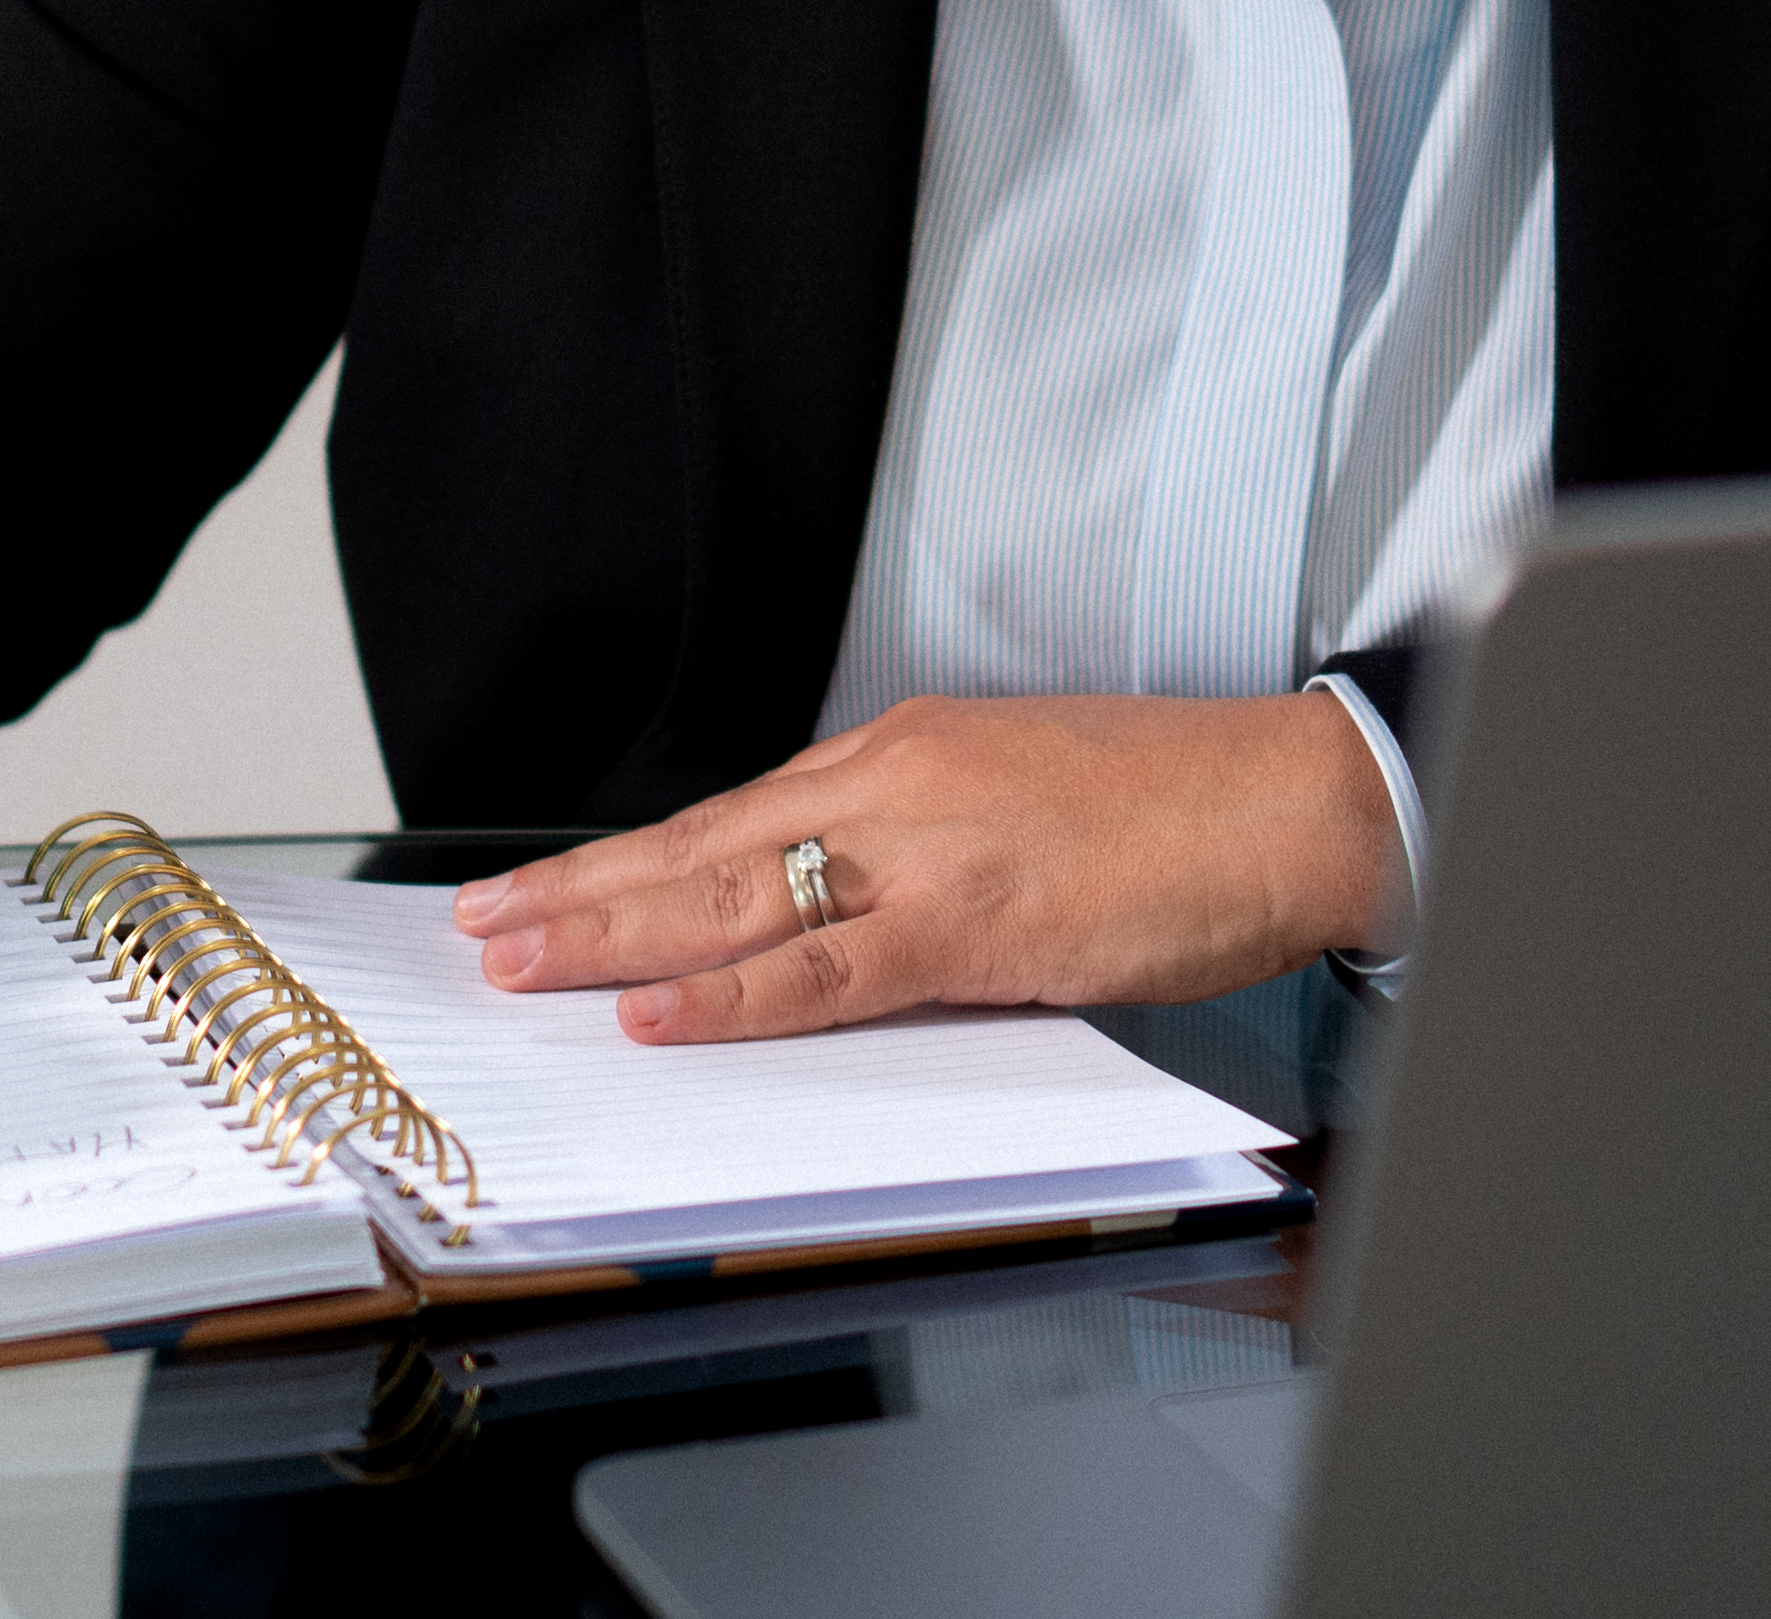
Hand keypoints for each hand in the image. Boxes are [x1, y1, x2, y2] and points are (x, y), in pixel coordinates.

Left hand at [451, 692, 1399, 1044]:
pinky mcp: (972, 922)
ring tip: (518, 963)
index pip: (737, 813)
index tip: (551, 884)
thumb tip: (852, 925)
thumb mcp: (1021, 811)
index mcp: (906, 756)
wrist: (1291, 797)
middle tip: (480, 926)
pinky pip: (824, 971)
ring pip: (734, 899)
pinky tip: (656, 1015)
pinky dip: (731, 996)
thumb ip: (927, 862)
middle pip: (704, 846)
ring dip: (613, 935)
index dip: (635, 859)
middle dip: (582, 891)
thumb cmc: (1180, 812)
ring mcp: (926, 850)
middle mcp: (894, 785)